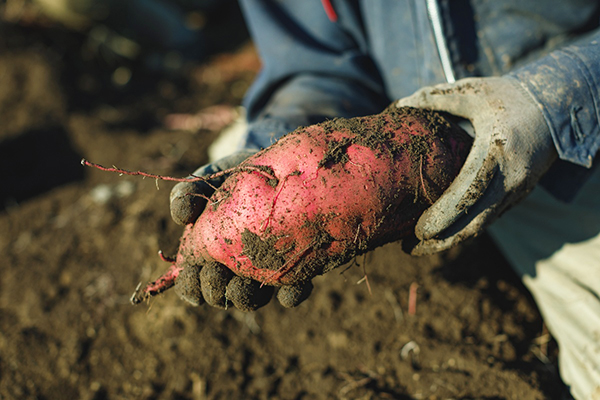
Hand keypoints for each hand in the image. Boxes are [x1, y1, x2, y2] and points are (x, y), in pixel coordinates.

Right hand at [169, 150, 313, 309]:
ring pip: (254, 300)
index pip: (193, 286)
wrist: (278, 170)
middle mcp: (237, 272)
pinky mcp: (298, 270)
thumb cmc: (235, 178)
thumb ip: (187, 194)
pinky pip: (294, 293)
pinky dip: (291, 294)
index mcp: (209, 258)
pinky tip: (291, 287)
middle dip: (216, 290)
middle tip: (218, 271)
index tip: (192, 271)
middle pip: (222, 297)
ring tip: (246, 281)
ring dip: (247, 297)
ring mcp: (267, 273)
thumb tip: (180, 217)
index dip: (190, 286)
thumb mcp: (208, 180)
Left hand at [397, 77, 557, 254]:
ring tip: (417, 247)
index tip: (418, 230)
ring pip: (483, 226)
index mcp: (497, 150)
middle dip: (441, 240)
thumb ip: (435, 97)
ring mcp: (517, 190)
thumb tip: (397, 105)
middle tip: (408, 247)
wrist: (558, 109)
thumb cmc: (509, 97)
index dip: (443, 216)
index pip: (469, 192)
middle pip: (475, 222)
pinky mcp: (518, 196)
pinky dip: (465, 230)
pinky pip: (490, 219)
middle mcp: (511, 177)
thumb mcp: (473, 91)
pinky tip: (441, 234)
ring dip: (451, 241)